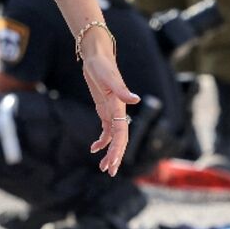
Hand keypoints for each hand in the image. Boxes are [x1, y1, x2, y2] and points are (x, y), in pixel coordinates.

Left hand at [81, 30, 140, 175]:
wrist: (96, 56)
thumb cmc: (102, 65)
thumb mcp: (108, 77)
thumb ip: (121, 89)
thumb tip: (135, 100)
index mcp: (119, 107)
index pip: (121, 134)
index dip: (118, 150)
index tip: (113, 163)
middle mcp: (118, 111)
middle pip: (119, 140)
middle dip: (115, 156)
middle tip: (109, 172)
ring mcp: (111, 111)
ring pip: (113, 138)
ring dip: (110, 152)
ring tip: (104, 167)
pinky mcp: (104, 109)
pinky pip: (106, 130)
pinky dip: (102, 141)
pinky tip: (94, 149)